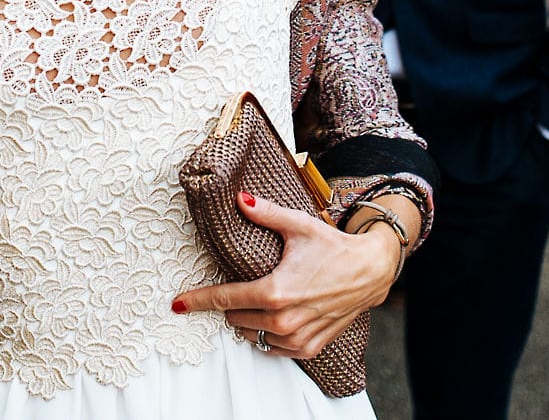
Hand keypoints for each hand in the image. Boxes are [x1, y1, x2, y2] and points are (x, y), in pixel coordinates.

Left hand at [172, 192, 396, 356]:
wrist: (370, 272)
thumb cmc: (333, 248)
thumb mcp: (298, 225)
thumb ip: (265, 213)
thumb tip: (239, 199)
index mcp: (275, 292)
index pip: (225, 299)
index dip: (198, 301)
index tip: (178, 304)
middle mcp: (284, 320)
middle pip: (235, 319)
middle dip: (230, 305)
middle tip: (237, 288)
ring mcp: (296, 338)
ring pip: (252, 336)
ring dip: (248, 322)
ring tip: (257, 301)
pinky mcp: (308, 348)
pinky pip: (273, 348)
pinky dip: (267, 335)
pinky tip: (272, 318)